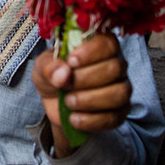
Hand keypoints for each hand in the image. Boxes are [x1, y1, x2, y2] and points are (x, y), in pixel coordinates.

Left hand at [33, 32, 131, 157]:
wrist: (54, 103)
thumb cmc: (53, 75)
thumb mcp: (43, 67)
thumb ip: (49, 66)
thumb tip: (63, 73)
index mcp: (100, 46)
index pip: (108, 43)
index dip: (91, 52)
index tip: (71, 61)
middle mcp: (117, 65)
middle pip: (114, 68)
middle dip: (85, 79)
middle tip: (64, 85)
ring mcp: (121, 89)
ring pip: (119, 93)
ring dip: (90, 100)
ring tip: (68, 102)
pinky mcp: (119, 113)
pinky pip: (114, 118)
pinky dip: (92, 120)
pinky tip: (74, 119)